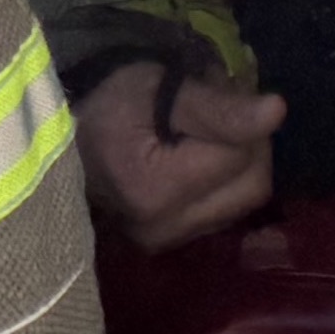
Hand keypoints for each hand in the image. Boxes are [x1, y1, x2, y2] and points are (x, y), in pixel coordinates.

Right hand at [74, 63, 285, 251]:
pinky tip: (196, 159)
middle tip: (217, 111)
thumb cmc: (107, 102)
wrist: (56, 134)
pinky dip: (222, 182)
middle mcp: (161, 228)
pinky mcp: (165, 244)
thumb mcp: (159, 89)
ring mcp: (162, 241)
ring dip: (238, 163)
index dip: (241, 119)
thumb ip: (219, 107)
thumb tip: (278, 112)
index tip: (215, 90)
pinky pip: (222, 212)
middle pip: (252, 186)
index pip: (241, 156)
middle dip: (249, 143)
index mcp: (155, 189)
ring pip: (242, 201)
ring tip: (204, 134)